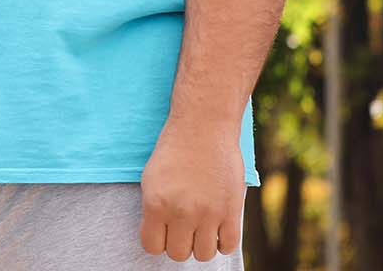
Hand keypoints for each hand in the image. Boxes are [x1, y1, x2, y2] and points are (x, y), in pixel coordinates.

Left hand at [138, 119, 244, 261]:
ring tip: (201, 228)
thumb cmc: (174, 150)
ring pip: (203, 255)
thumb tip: (160, 238)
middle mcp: (181, 212)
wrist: (203, 127)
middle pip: (178, 254)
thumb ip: (153, 210)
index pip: (152, 246)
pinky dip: (223, 242)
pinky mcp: (232, 211)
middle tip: (183, 227)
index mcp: (156, 204)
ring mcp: (208, 213)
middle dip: (179, 243)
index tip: (163, 230)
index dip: (157, 240)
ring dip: (201, 244)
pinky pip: (228, 246)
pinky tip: (218, 227)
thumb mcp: (151, 178)